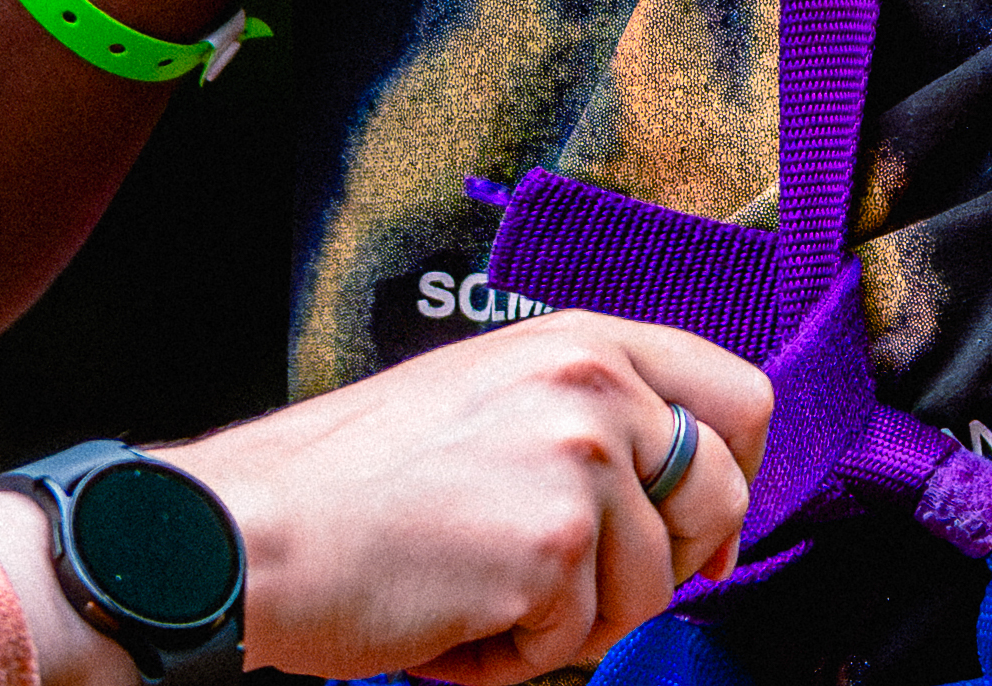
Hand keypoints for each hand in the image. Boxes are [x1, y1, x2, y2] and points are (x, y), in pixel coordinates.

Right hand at [197, 313, 765, 683]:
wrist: (250, 531)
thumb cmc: (352, 484)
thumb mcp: (490, 398)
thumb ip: (592, 419)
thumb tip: (687, 492)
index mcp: (584, 339)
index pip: (741, 396)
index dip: (734, 479)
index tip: (697, 537)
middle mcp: (595, 382)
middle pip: (721, 501)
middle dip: (664, 568)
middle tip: (570, 590)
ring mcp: (580, 459)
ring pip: (654, 589)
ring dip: (570, 622)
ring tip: (475, 596)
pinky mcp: (553, 544)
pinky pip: (578, 640)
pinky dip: (513, 658)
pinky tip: (446, 621)